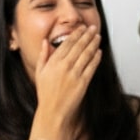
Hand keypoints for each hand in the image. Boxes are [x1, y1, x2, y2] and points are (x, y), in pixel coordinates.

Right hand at [30, 25, 100, 139]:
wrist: (53, 111)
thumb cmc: (46, 94)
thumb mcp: (40, 73)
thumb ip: (43, 56)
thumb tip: (44, 42)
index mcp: (53, 62)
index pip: (67, 43)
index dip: (76, 34)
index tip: (81, 28)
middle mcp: (64, 66)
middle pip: (78, 46)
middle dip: (87, 35)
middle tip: (92, 28)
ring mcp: (74, 74)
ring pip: (86, 54)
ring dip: (93, 43)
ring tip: (97, 36)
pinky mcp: (82, 83)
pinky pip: (91, 67)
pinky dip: (96, 58)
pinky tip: (99, 51)